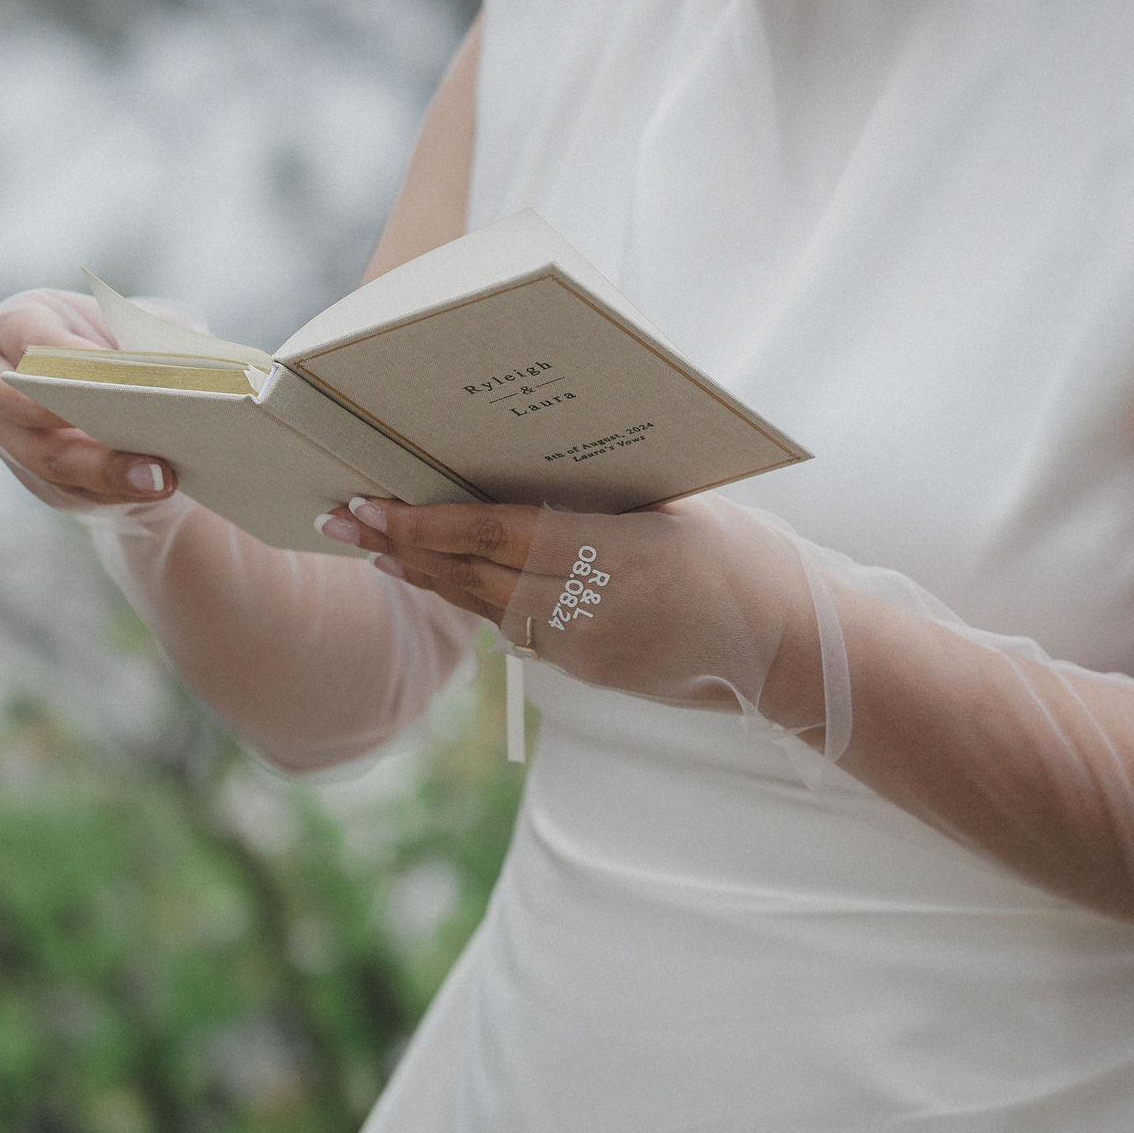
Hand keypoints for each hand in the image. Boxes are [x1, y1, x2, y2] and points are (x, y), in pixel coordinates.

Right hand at [0, 288, 175, 508]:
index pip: (33, 341)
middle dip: (82, 420)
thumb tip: (178, 363)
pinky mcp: (32, 474)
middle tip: (142, 432)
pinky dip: (116, 492)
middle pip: (26, 407)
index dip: (73, 361)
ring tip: (162, 478)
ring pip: (48, 460)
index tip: (122, 375)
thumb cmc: (112, 343)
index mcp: (15, 325)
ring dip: (107, 473)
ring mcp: (6, 432)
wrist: (100, 385)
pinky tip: (156, 489)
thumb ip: (142, 335)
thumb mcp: (128, 323)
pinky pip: (69, 490)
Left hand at [323, 493, 824, 721]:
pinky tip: (443, 580)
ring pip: (485, 607)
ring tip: (372, 547)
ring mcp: (587, 649)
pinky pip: (520, 629)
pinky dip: (475, 600)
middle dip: (400, 545)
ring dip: (426, 576)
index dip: (425, 522)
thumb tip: (528, 460)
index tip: (373, 501)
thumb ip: (604, 493)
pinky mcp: (590, 672)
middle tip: (342, 516)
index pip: (495, 534)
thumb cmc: (746, 556)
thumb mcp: (679, 505)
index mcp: (616, 551)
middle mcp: (592, 607)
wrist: (792, 648)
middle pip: (472, 575)